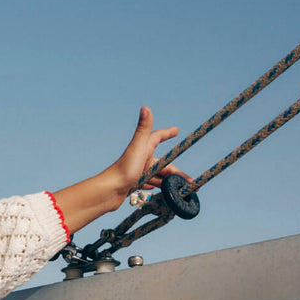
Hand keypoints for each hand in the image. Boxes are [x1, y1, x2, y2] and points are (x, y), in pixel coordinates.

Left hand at [54, 107, 190, 234]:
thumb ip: (143, 129)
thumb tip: (145, 108)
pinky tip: (163, 191)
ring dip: (169, 181)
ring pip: (158, 175)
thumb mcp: (138, 147)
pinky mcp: (133, 184)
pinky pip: (149, 184)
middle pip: (163, 164)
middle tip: (190, 181)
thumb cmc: (124, 169)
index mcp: (143, 148)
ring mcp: (137, 171)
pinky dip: (157, 186)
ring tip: (181, 189)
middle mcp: (141, 158)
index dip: (167, 133)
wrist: (109, 191)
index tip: (176, 131)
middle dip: (176, 172)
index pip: (157, 137)